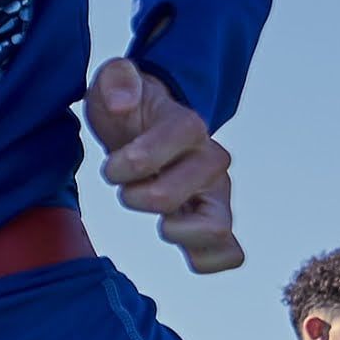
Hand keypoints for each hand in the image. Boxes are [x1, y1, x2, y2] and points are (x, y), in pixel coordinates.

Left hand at [85, 59, 240, 273]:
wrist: (145, 132)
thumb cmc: (129, 111)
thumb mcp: (114, 81)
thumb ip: (116, 80)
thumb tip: (122, 103)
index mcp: (188, 125)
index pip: (173, 143)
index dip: (132, 160)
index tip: (111, 166)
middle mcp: (211, 162)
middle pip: (174, 195)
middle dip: (136, 196)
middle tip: (126, 188)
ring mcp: (217, 195)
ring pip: (217, 229)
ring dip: (173, 230)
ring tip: (158, 216)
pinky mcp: (215, 224)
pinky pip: (228, 255)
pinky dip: (203, 258)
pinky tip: (176, 237)